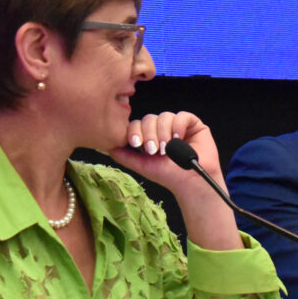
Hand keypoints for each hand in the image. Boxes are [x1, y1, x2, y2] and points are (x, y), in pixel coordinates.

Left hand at [111, 111, 241, 250]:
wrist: (190, 183)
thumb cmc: (167, 176)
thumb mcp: (141, 165)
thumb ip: (123, 155)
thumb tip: (105, 146)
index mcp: (149, 135)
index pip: (137, 124)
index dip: (135, 132)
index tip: (136, 144)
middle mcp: (162, 128)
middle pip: (150, 118)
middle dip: (150, 134)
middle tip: (154, 151)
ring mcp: (177, 125)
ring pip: (165, 116)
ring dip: (164, 133)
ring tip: (167, 149)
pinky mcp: (193, 124)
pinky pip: (183, 116)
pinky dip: (179, 126)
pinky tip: (178, 138)